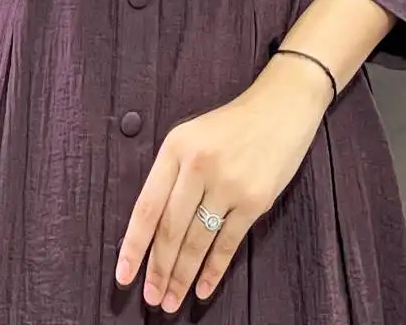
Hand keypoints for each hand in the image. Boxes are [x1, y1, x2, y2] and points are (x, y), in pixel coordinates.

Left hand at [115, 58, 330, 311]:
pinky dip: (214, 271)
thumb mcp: (192, 136)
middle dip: (158, 270)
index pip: (147, 206)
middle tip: (151, 299)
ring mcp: (228, 184)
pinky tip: (203, 290)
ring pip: (197, 241)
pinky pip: (228, 244)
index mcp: (176, 147)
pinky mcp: (254, 200)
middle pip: (171, 230)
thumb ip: (172, 174)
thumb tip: (152, 229)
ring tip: (171, 301)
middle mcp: (198, 165)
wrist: (282, 106)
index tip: (123, 276)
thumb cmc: (232, 124)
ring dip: (182, 277)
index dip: (134, 246)